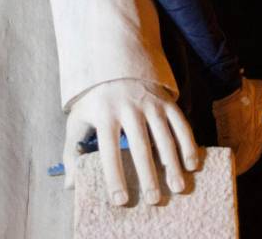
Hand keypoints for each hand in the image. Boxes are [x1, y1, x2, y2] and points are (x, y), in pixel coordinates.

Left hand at [64, 80, 201, 205]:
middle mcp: (128, 107)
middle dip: (148, 175)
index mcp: (104, 113)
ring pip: (164, 136)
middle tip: (153, 201)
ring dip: (172, 163)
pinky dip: (188, 144)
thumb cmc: (95, 100)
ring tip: (177, 188)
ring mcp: (150, 103)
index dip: (114, 175)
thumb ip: (71, 151)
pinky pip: (181, 124)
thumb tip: (69, 185)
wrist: (117, 59)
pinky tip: (192, 165)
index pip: (108, 148)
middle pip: (140, 145)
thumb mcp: (78, 119)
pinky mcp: (166, 101)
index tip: (120, 200)